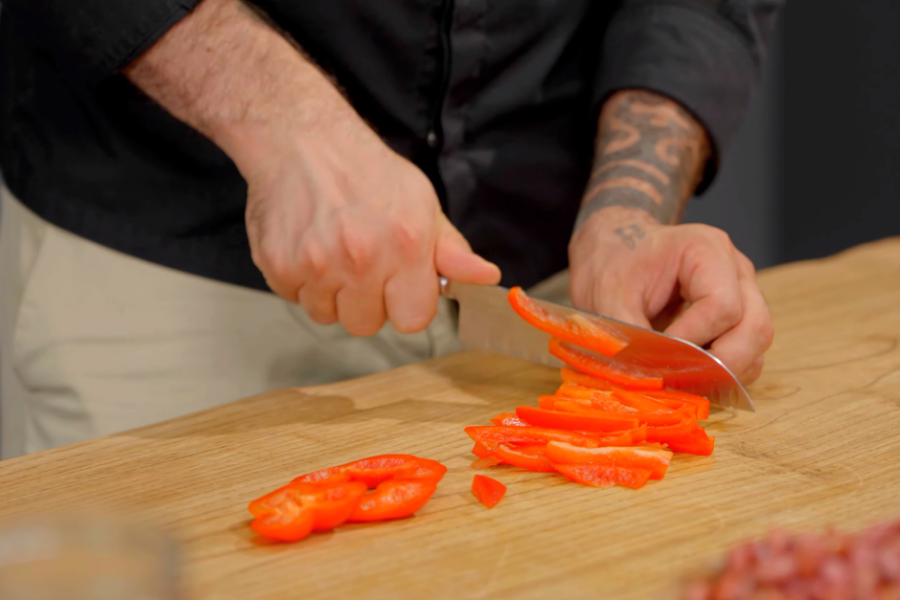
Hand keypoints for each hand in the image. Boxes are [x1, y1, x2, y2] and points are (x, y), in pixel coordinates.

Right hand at [241, 109, 499, 335]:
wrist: (301, 140)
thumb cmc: (366, 171)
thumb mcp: (422, 203)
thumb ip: (452, 251)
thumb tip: (487, 279)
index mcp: (405, 245)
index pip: (413, 320)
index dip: (406, 304)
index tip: (399, 285)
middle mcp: (361, 258)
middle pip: (366, 324)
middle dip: (365, 302)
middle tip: (361, 263)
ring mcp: (316, 263)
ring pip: (326, 315)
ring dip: (330, 293)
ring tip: (332, 252)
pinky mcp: (279, 264)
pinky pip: (294, 298)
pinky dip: (299, 280)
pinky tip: (308, 247)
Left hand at [569, 206, 773, 383]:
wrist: (611, 254)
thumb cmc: (611, 265)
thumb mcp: (609, 298)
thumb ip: (629, 336)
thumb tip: (648, 378)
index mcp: (705, 249)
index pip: (723, 306)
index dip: (693, 340)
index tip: (660, 353)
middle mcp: (734, 269)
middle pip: (755, 327)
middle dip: (721, 363)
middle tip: (680, 380)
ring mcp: (742, 292)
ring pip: (756, 343)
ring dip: (725, 371)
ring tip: (682, 379)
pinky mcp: (738, 316)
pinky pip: (748, 352)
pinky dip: (725, 371)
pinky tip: (691, 375)